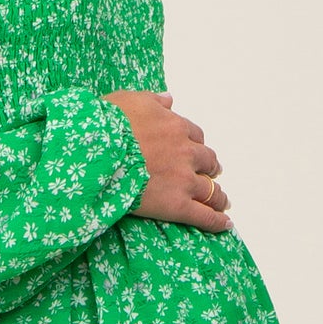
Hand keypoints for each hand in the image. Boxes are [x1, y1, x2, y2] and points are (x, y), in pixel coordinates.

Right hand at [102, 89, 232, 231]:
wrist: (97, 153)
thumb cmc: (108, 125)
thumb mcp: (130, 101)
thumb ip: (154, 100)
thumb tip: (169, 99)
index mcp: (175, 127)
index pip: (195, 136)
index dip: (195, 145)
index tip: (195, 151)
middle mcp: (185, 153)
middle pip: (207, 161)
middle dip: (210, 168)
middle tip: (211, 173)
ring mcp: (183, 180)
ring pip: (211, 189)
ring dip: (218, 195)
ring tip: (221, 201)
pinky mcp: (177, 205)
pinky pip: (204, 215)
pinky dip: (217, 221)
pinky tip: (225, 224)